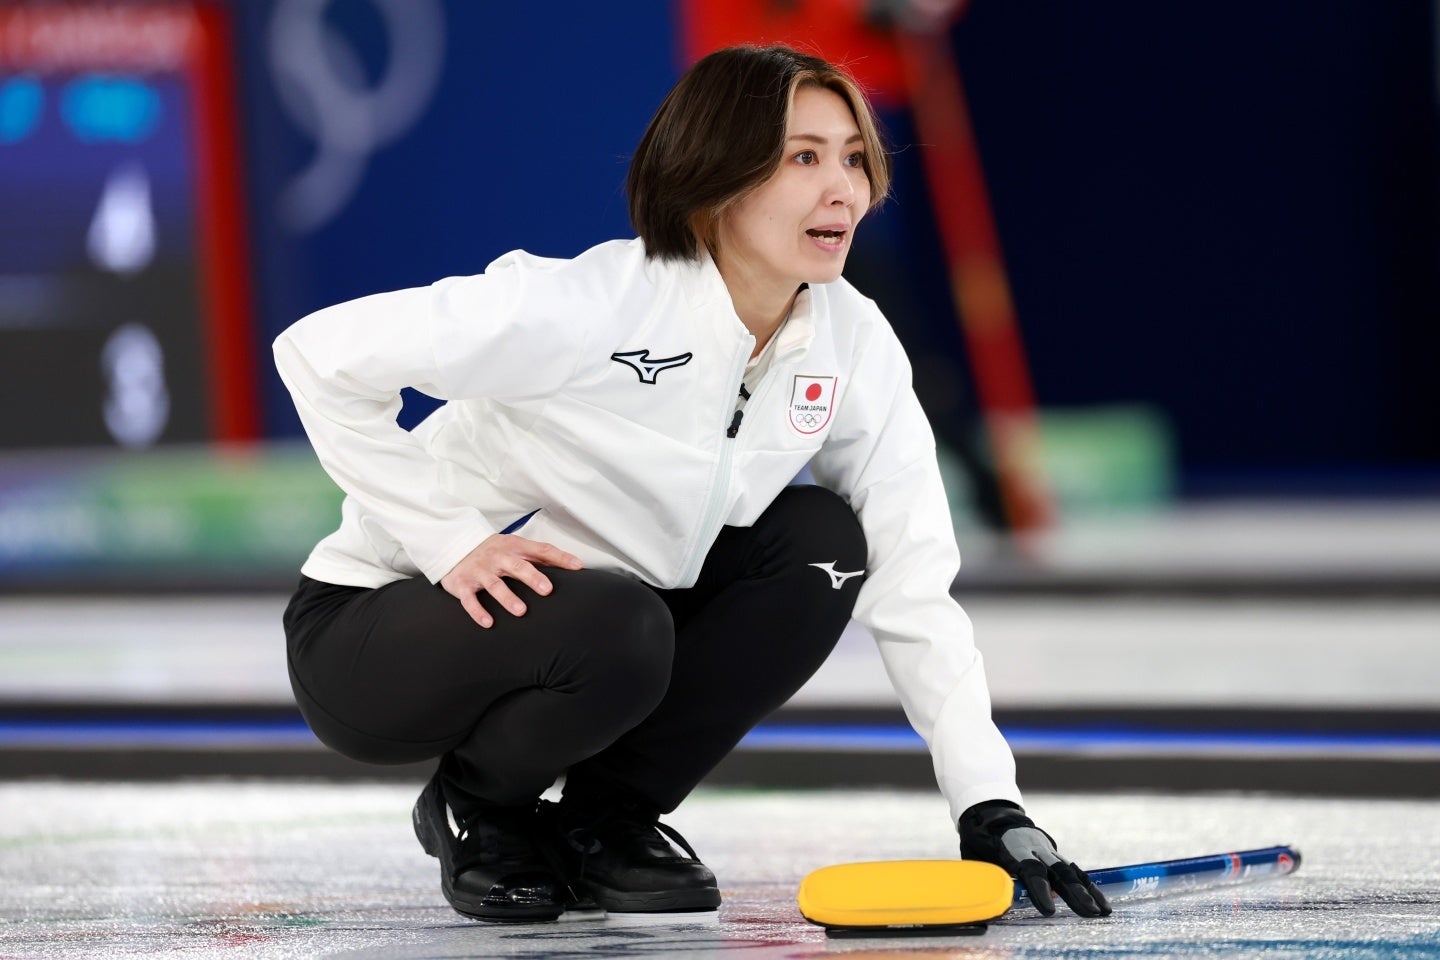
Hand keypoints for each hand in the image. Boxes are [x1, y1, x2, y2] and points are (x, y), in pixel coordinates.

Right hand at [440, 534, 582, 628]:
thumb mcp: (514, 546)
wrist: (453, 547)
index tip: (577, 567)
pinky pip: (470, 600)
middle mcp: (497, 557)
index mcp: (513, 546)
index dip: (560, 557)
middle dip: (532, 577)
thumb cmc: (492, 551)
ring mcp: (479, 571)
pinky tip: (488, 622)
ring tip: (521, 611)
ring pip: (494, 584)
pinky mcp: (462, 584)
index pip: (540, 550)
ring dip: (508, 598)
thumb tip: (572, 565)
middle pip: (516, 566)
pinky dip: (478, 611)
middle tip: (547, 590)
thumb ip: (538, 556)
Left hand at [958, 800, 1111, 917]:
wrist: (992, 815)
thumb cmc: (979, 841)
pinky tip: (1101, 903)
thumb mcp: (976, 857)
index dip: (1040, 890)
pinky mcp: (1054, 855)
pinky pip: (1073, 871)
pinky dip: (1088, 887)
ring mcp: (1047, 850)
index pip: (1031, 870)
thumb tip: (1002, 902)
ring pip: (1070, 871)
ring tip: (1103, 911)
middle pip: (1058, 871)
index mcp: (1014, 848)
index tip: (1049, 911)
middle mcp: (1035, 847)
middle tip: (1090, 912)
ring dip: (1088, 892)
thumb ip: (991, 877)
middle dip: (1075, 893)